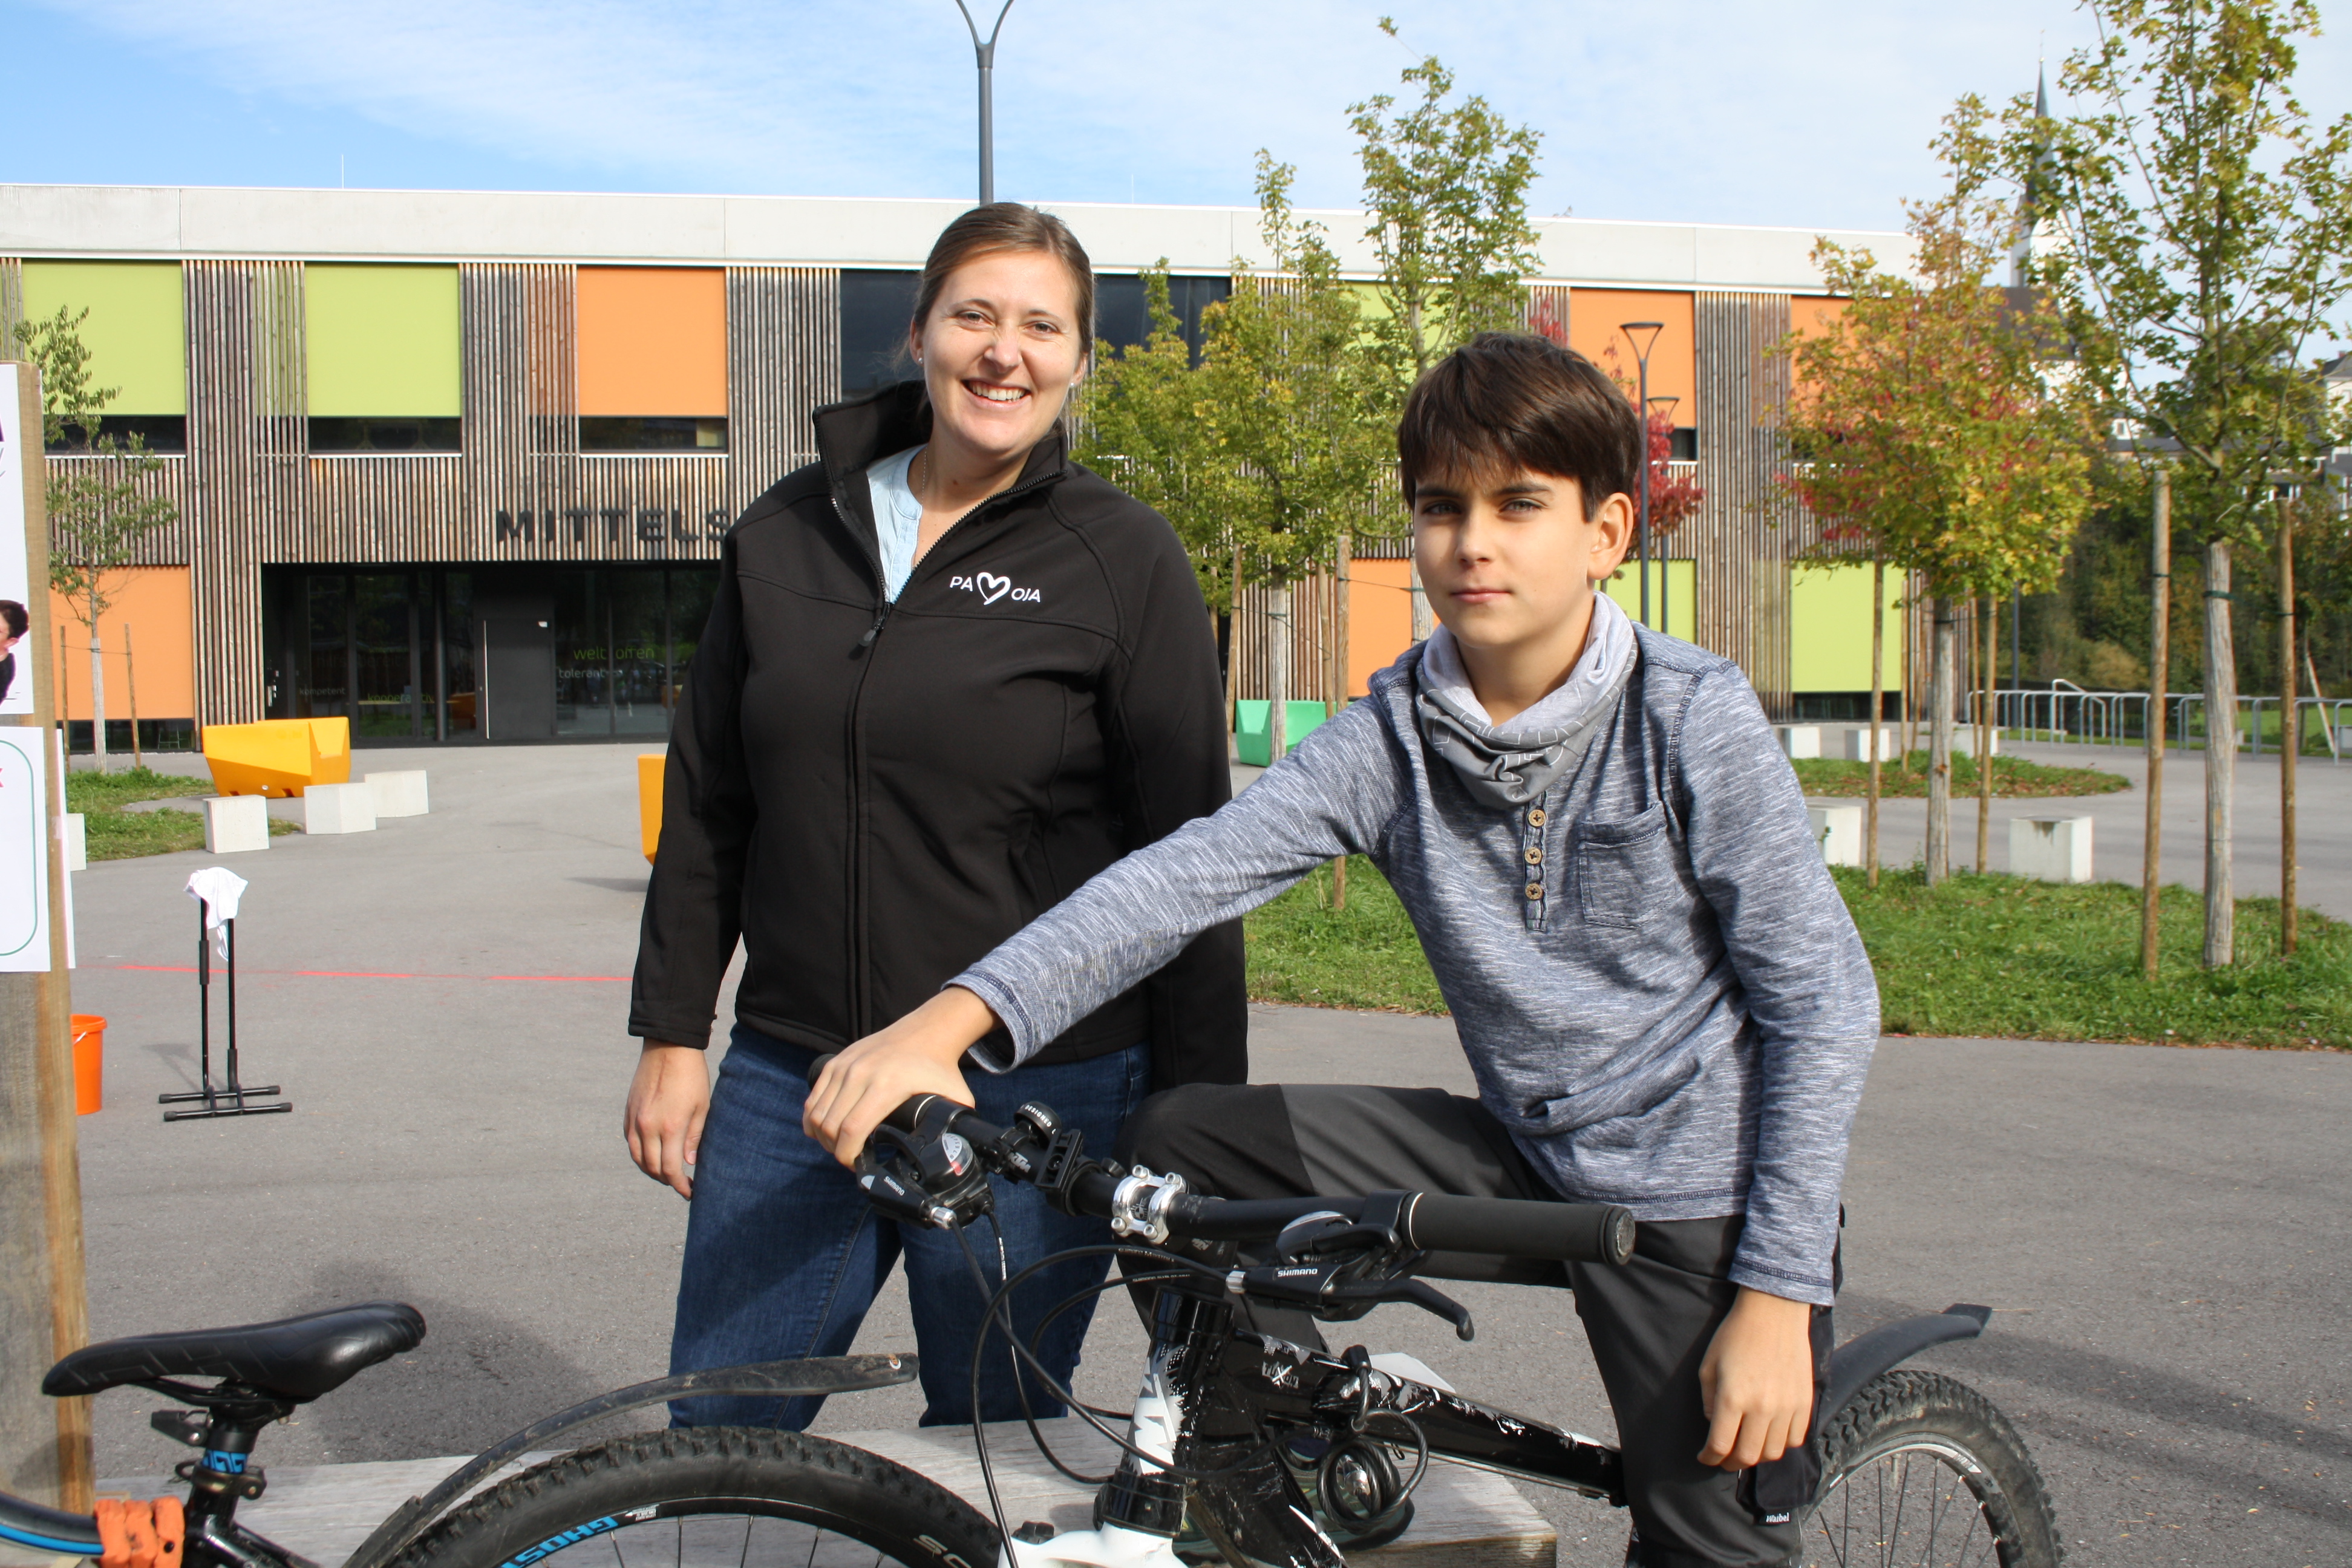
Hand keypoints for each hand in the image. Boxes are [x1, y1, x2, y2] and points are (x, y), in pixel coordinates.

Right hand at [624, 1043, 710, 1198]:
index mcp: (670, 1127)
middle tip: (681, 1183)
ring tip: (667, 1172)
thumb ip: (694, 1138)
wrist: (668, 1047)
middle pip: (652, 1168)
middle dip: (667, 1180)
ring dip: (652, 1170)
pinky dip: (640, 1154)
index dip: (680, 1186)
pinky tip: (653, 1154)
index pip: (670, 1170)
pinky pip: (630, 1142)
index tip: (690, 1192)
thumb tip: (688, 1163)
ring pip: (638, 1158)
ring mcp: (635, 1120)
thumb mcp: (702, 1107)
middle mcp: (647, 1127)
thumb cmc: (691, 1076)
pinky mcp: (628, 1113)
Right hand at [802, 988, 999, 1166]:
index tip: (856, 1165)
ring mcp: (845, 1066)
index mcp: (887, 1085)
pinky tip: (820, 1129)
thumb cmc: (939, 1068)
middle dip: (835, 1150)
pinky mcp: (836, 1062)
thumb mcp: (955, 1097)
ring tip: (836, 1147)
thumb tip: (956, 1156)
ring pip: (817, 1113)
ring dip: (821, 1137)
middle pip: (830, 1125)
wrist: (926, 1031)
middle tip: (848, 1158)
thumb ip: (956, 1127)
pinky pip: (813, 1097)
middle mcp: (861, 1074)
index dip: (848, 1155)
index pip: (853, 1129)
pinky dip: (813, 1118)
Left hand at [1697, 1287, 1816, 1469]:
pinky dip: (1782, 1444)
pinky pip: (1795, 1439)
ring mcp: (1787, 1407)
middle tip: (1723, 1459)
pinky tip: (1770, 1435)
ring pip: (1774, 1453)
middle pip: (1748, 1456)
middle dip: (1731, 1463)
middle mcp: (1762, 1408)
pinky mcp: (1805, 1403)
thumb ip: (1708, 1400)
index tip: (1704, 1457)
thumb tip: (1714, 1424)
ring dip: (1757, 1456)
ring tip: (1747, 1447)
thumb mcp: (1708, 1365)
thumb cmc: (1735, 1335)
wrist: (1774, 1312)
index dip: (1709, 1458)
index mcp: (1733, 1398)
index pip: (1720, 1445)